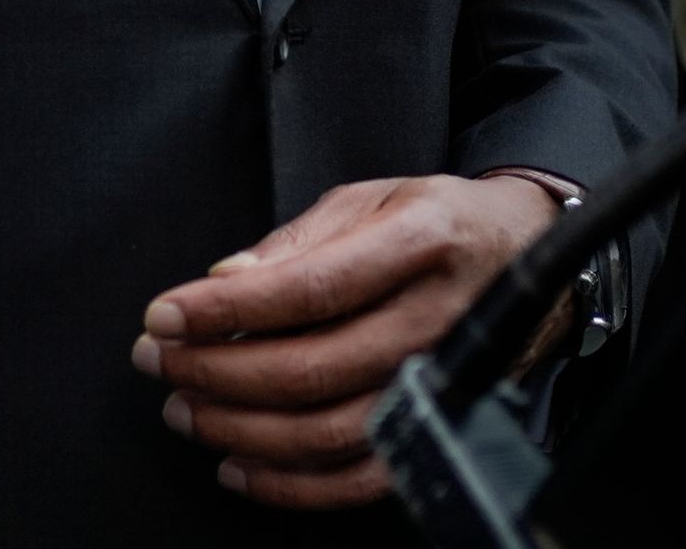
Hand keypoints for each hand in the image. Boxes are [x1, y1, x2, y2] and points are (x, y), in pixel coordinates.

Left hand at [132, 173, 562, 509]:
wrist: (525, 256)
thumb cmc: (438, 222)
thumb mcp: (370, 199)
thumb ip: (297, 241)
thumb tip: (225, 277)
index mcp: (418, 243)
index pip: (308, 288)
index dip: (228, 309)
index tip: (166, 314)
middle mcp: (434, 319)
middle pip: (311, 367)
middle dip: (216, 370)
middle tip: (160, 361)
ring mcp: (442, 382)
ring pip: (329, 431)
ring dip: (242, 429)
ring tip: (188, 409)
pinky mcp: (441, 426)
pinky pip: (361, 478)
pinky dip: (293, 485)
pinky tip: (241, 464)